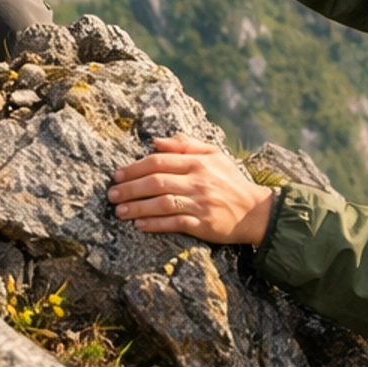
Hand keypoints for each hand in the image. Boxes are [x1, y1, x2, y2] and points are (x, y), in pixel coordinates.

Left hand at [108, 133, 274, 244]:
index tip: (117, 174)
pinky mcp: (203, 224)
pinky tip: (140, 224)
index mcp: (198, 162)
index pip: (160, 161)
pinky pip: (174, 223)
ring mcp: (200, 203)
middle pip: (156, 182)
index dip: (135, 168)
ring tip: (119, 211)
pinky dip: (155, 224)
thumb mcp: (214, 155)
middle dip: (130, 188)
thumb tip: (156, 141)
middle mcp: (198, 181)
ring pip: (162, 203)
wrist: (255, 211)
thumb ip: (186, 145)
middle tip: (111, 194)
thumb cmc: (230, 181)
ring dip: (137, 207)